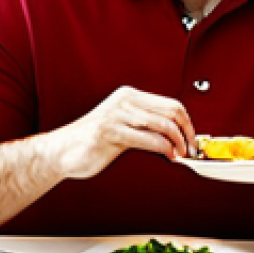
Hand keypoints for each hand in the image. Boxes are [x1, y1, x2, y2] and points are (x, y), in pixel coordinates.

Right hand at [46, 86, 195, 178]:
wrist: (61, 151)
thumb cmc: (92, 142)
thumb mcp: (122, 126)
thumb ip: (144, 125)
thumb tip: (176, 135)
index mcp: (129, 96)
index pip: (170, 103)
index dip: (187, 122)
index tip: (192, 138)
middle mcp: (124, 101)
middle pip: (171, 111)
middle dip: (187, 132)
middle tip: (191, 148)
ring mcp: (117, 115)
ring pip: (163, 124)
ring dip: (178, 142)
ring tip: (180, 154)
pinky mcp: (110, 132)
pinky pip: (148, 139)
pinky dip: (164, 149)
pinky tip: (168, 156)